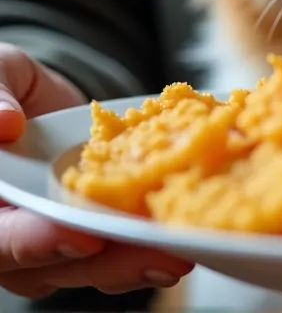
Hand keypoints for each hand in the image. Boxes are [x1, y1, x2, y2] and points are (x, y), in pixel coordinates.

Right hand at [0, 43, 193, 296]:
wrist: (37, 103)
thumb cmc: (5, 90)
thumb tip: (5, 123)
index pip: (2, 235)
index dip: (37, 241)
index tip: (82, 237)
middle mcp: (15, 231)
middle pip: (52, 265)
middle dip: (108, 263)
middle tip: (155, 256)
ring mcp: (54, 240)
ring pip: (92, 268)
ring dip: (137, 264)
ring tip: (180, 255)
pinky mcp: (94, 234)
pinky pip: (119, 250)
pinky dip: (152, 247)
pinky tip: (186, 241)